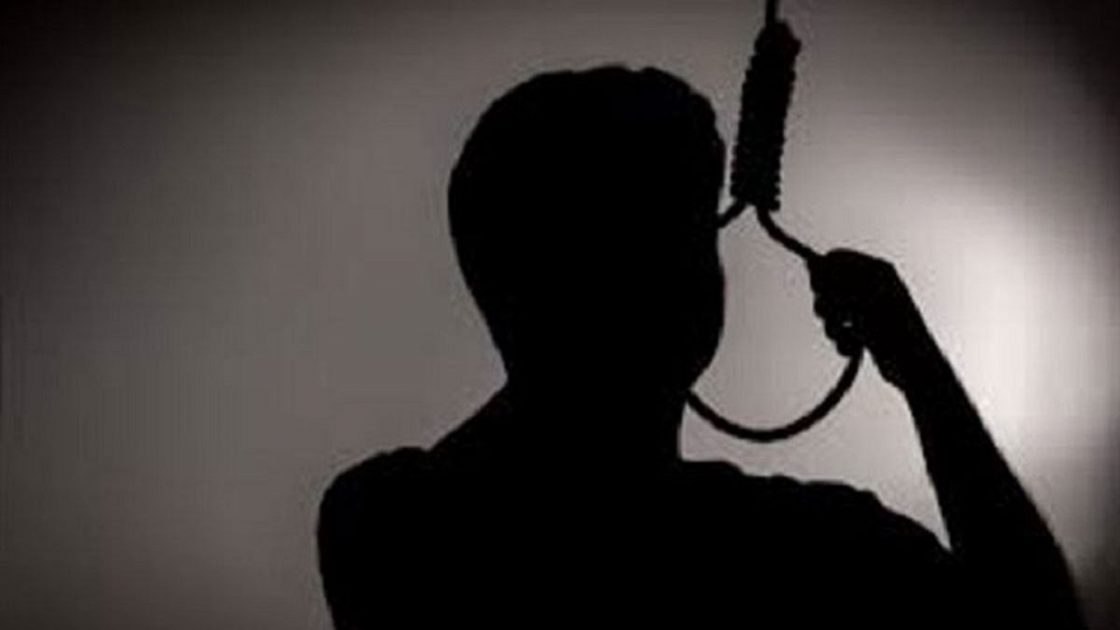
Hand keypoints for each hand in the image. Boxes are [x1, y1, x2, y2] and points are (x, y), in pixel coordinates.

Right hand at [808, 249, 939, 389]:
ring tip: (847, 335)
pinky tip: (855, 346)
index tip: (820, 290)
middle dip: (828, 304)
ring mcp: (866, 310)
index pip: (837, 259)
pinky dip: (842, 341)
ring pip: (831, 312)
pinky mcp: (863, 332)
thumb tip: (812, 262)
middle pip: (829, 286)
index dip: (824, 273)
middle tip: (839, 314)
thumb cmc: (895, 327)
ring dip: (833, 327)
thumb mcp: (862, 295)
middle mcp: (870, 287)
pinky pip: (839, 332)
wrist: (915, 365)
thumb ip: (835, 278)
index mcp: (875, 271)